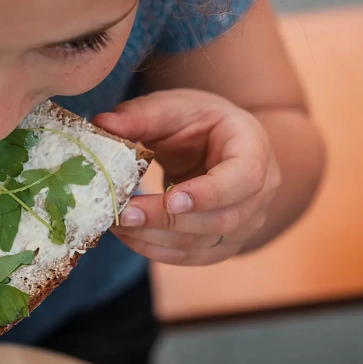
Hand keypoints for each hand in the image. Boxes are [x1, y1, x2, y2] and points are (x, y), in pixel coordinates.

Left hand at [94, 89, 281, 265]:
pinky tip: (129, 236)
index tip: (170, 199)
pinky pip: (193, 256)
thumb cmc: (198, 121)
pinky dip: (157, 250)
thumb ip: (140, 115)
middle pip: (222, 219)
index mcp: (254, 148)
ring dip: (156, 238)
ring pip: (204, 244)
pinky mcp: (223, 244)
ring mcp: (246, 223)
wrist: (217, 144)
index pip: (245, 178)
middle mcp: (260, 192)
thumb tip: (102, 125)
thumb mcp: (173, 106)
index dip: (210, 193)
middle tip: (124, 214)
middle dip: (168, 220)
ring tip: (117, 223)